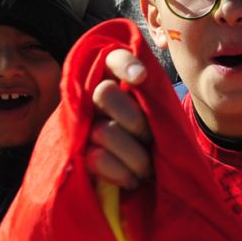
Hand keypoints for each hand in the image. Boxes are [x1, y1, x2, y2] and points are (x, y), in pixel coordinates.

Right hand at [87, 48, 153, 190]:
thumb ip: (153, 95)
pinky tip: (132, 179)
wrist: (147, 181)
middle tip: (149, 138)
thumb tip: (142, 79)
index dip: (124, 64)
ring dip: (135, 154)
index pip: (112, 59)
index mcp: (117, 83)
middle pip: (104, 94)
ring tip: (147, 168)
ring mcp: (83, 127)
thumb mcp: (162, 115)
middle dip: (134, 119)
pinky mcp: (79, 155)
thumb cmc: (156, 141)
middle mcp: (93, 100)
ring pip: (105, 131)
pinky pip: (98, 158)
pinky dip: (121, 172)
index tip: (140, 77)